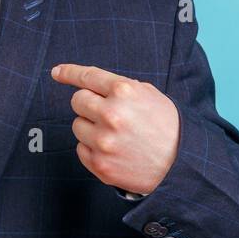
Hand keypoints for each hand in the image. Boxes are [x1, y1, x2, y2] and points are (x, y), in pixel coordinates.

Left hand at [50, 63, 178, 194]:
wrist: (182, 165)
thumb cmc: (167, 127)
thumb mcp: (149, 96)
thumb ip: (120, 88)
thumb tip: (90, 85)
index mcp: (124, 92)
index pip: (87, 77)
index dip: (69, 73)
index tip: (56, 72)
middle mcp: (111, 114)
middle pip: (77, 101)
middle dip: (88, 105)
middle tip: (106, 114)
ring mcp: (103, 141)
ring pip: (77, 126)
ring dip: (91, 128)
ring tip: (115, 135)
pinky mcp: (100, 164)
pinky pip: (81, 149)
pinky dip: (93, 149)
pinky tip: (113, 151)